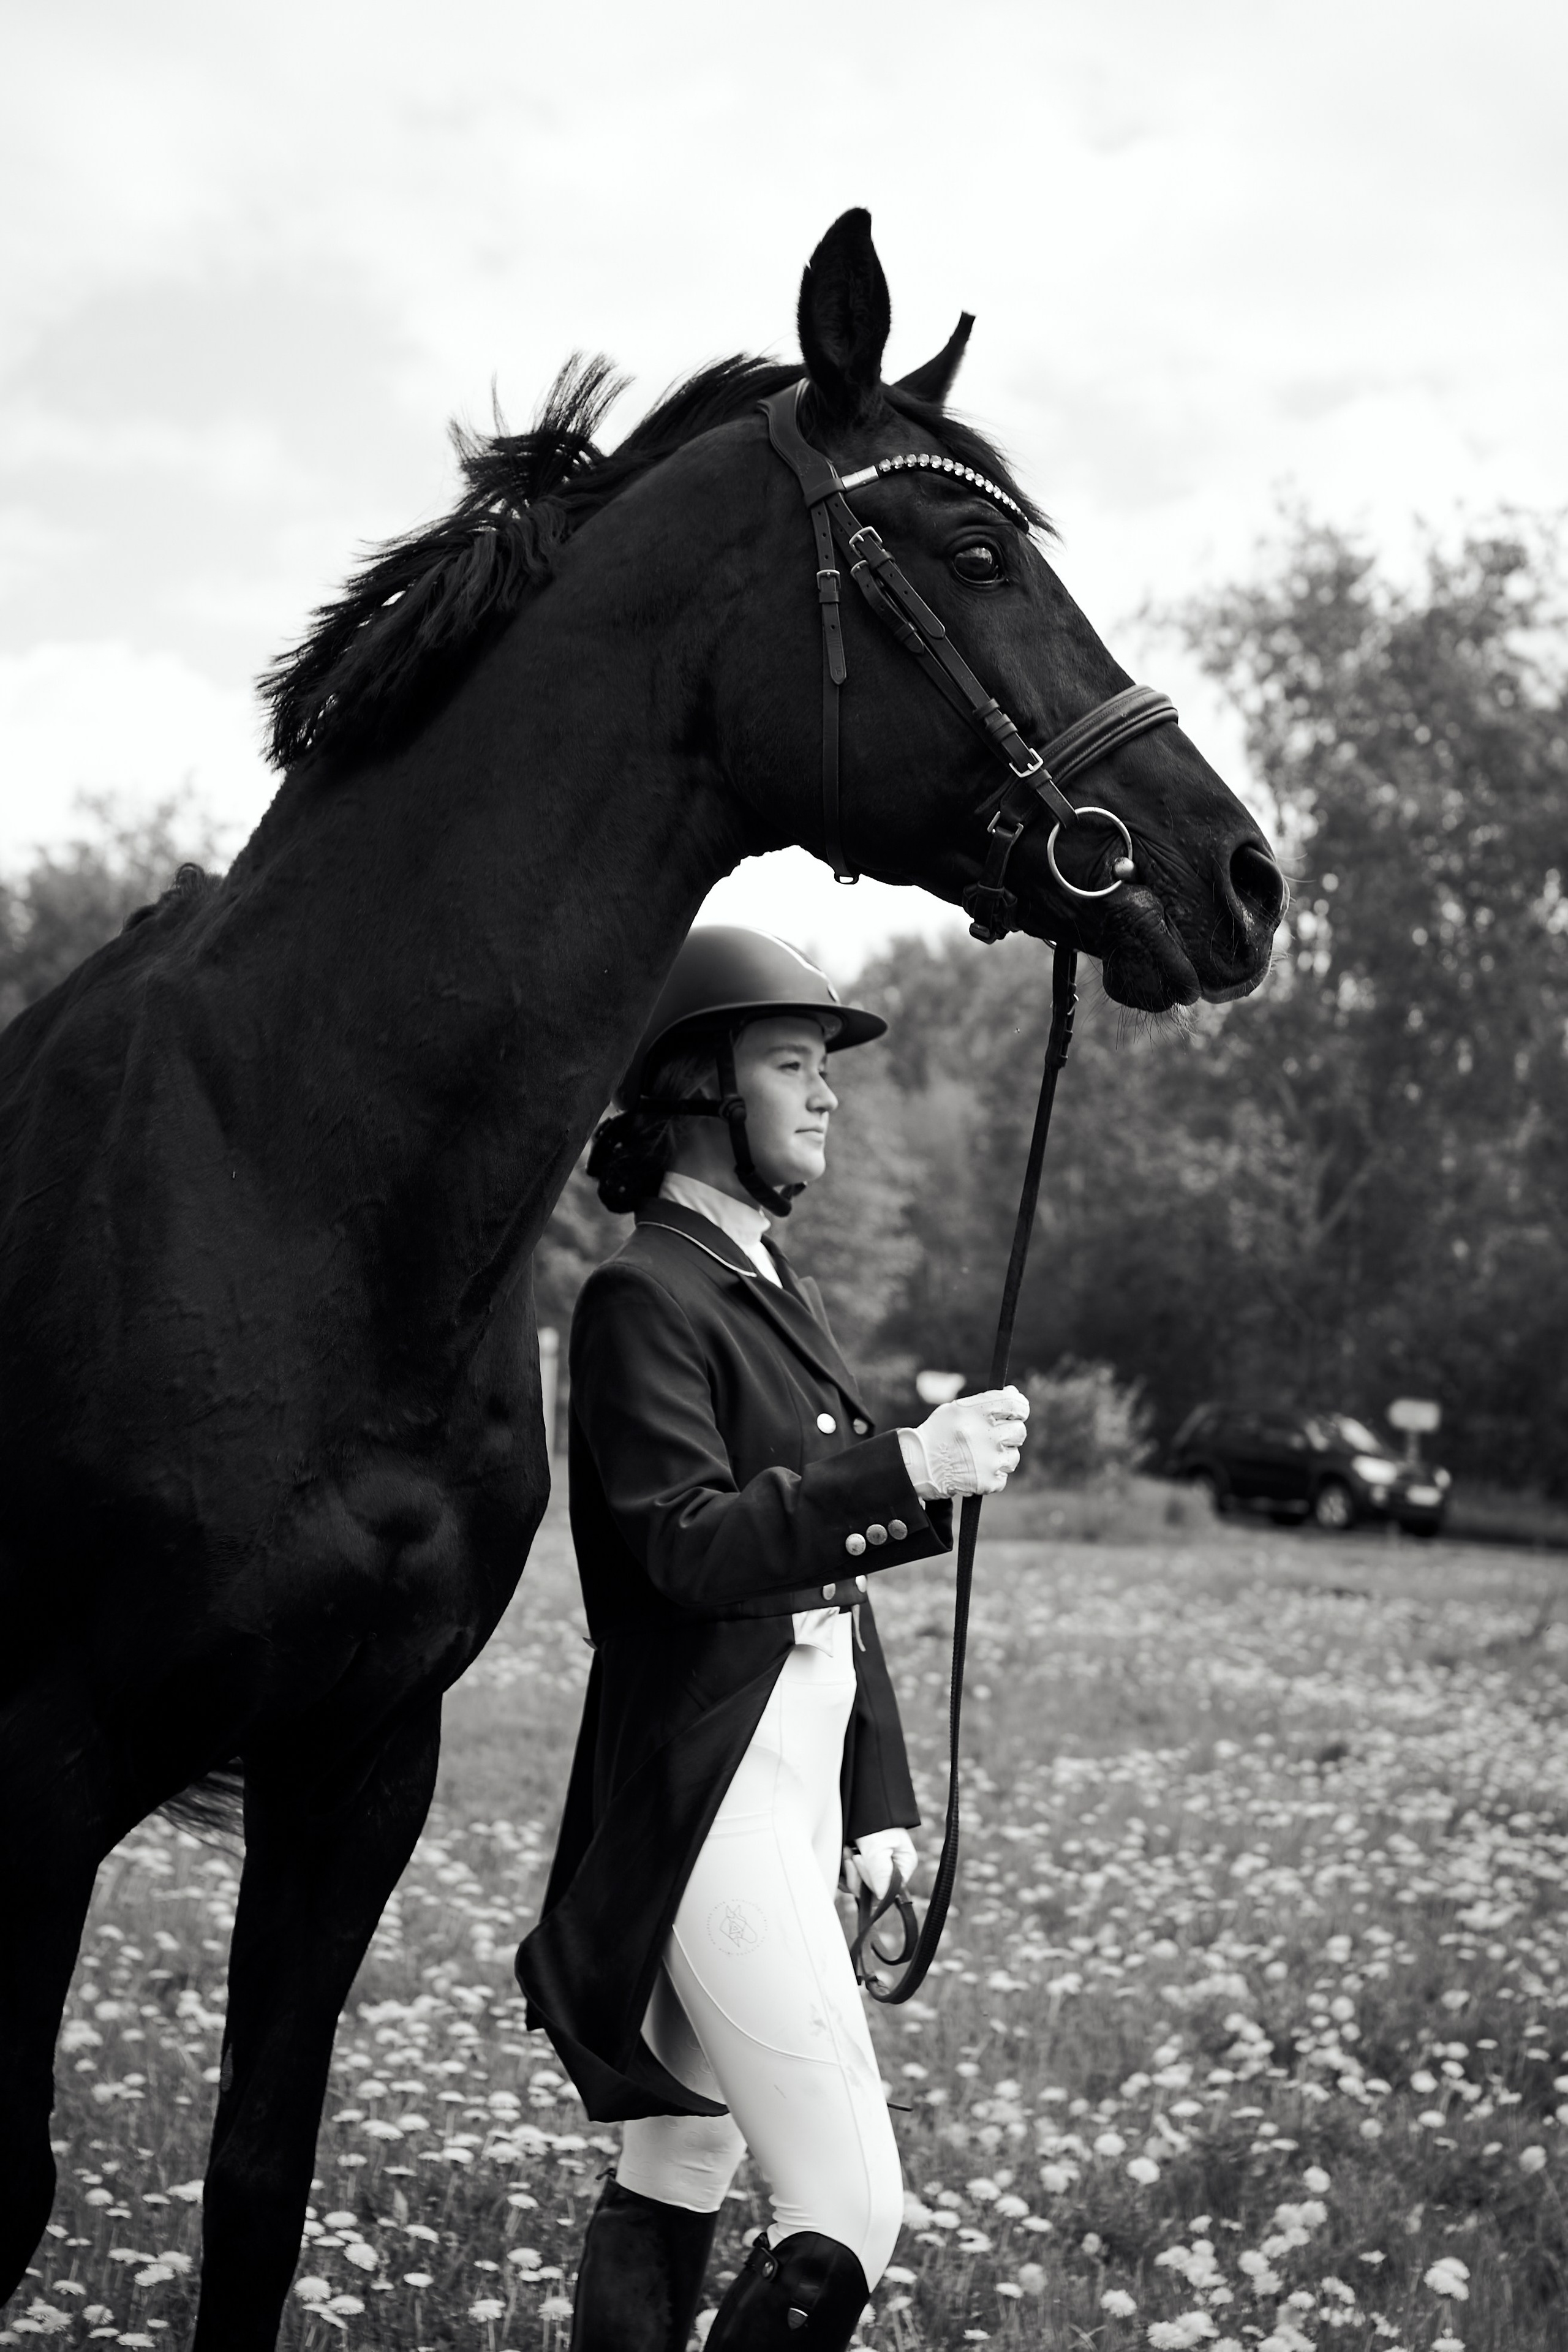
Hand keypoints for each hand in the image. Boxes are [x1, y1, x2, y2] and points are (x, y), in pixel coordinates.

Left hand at [843, 1827, 917, 1901]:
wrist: (862, 1801)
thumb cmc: (875, 1821)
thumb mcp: (877, 1846)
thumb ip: (880, 1873)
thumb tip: (881, 1897)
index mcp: (902, 1866)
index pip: (887, 1891)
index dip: (871, 1882)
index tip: (860, 1861)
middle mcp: (890, 1871)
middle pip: (871, 1891)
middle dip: (857, 1874)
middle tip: (852, 1854)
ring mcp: (876, 1870)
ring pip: (859, 1887)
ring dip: (849, 1871)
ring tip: (847, 1850)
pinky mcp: (863, 1868)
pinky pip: (851, 1881)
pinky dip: (845, 1871)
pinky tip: (844, 1854)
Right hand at [909, 1386, 1028, 1495]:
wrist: (919, 1465)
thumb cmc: (939, 1433)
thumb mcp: (956, 1408)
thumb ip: (987, 1401)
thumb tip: (1016, 1394)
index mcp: (977, 1412)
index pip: (1015, 1405)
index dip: (1021, 1408)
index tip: (1017, 1413)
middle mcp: (985, 1434)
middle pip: (1019, 1431)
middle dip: (1009, 1435)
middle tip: (993, 1438)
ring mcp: (988, 1460)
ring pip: (1014, 1456)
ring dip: (1001, 1457)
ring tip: (980, 1456)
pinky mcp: (988, 1481)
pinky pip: (1003, 1476)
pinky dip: (992, 1475)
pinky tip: (976, 1470)